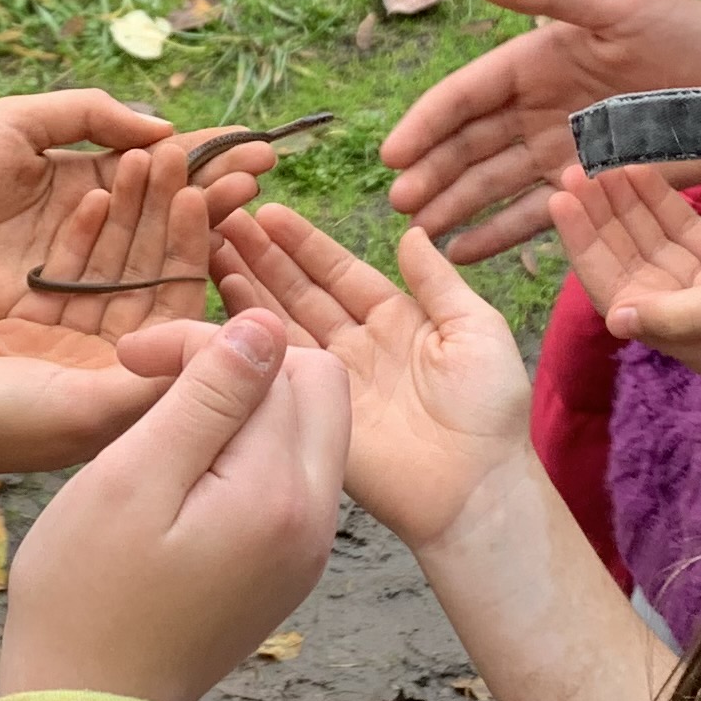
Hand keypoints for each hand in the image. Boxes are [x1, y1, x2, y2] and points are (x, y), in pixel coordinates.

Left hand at [0, 90, 269, 335]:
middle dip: (215, 189)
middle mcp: (93, 230)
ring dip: (199, 223)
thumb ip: (90, 115)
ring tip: (240, 201)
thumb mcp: (21, 121)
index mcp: (81, 180)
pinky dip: (165, 267)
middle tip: (261, 177)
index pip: (157, 168)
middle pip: (167, 211)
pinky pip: (128, 291)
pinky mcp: (71, 313)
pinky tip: (200, 245)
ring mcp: (85, 273)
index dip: (204, 156)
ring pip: (156, 248)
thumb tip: (163, 130)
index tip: (252, 147)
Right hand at [0, 145, 221, 530]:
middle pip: (149, 284)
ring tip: (141, 156)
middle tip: (181, 156)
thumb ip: (157, 379)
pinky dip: (80, 235)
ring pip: (110, 272)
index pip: (180, 310)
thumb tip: (241, 349)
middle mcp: (108, 376)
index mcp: (130, 397)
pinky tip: (94, 192)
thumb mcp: (82, 406)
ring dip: (126, 216)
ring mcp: (67, 355)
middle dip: (165, 220)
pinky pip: (67, 275)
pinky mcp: (26, 335)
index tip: (207, 190)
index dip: (194, 247)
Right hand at [0, 312, 348, 700]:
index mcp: (280, 494)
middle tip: (154, 378)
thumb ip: (208, 397)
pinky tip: (184, 468)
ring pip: (307, 430)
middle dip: (243, 364)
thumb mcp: (135, 478)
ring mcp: (308, 549)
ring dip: (245, 406)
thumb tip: (266, 325)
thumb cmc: (88, 595)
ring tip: (163, 423)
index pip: (279, 361)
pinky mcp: (290, 567)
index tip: (133, 359)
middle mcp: (316, 521)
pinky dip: (248, 451)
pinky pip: (291, 477)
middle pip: (316, 388)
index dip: (206, 342)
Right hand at [211, 205, 532, 548]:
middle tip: (224, 221)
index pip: (341, 272)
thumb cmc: (489, 410)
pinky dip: (248, 338)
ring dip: (247, 288)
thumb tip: (413, 231)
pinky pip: (276, 369)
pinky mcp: (314, 413)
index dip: (304, 244)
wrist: (475, 487)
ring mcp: (332, 380)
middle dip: (263, 258)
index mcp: (398, 320)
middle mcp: (358, 345)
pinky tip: (221, 305)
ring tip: (211, 251)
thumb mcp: (477, 330)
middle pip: (301, 292)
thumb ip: (439, 282)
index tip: (268, 213)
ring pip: (281, 324)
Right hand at [379, 0, 700, 259]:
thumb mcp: (621, 5)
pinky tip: (463, 251)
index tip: (393, 153)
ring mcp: (563, 151)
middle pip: (471, 144)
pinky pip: (537, 214)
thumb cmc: (688, 30)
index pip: (467, 95)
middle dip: (433, 173)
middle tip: (400, 202)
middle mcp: (540, 108)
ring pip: (494, 183)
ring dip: (455, 206)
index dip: (427, 122)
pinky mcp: (592, 187)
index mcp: (537, 61)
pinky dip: (499, 233)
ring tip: (419, 233)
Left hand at [548, 164, 700, 376]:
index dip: (584, 243)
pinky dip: (660, 199)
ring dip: (623, 202)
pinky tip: (638, 169)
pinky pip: (680, 226)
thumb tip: (618, 320)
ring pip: (648, 237)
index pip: (611, 286)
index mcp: (674, 332)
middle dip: (599, 215)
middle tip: (572, 168)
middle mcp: (680, 310)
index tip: (561, 199)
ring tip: (599, 161)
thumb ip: (673, 317)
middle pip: (625, 257)